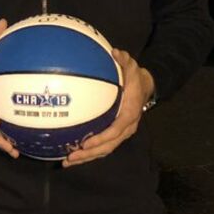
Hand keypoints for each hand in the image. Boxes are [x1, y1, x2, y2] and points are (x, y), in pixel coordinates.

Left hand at [63, 49, 154, 167]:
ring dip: (87, 157)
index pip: (115, 130)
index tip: (85, 143)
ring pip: (104, 150)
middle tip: (70, 157)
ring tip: (67, 162)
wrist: (145, 88)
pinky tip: (73, 154)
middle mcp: (127, 127)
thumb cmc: (135, 78)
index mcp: (129, 114)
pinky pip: (103, 146)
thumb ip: (125, 60)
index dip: (100, 138)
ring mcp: (122, 133)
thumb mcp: (133, 66)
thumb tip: (116, 52)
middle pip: (108, 146)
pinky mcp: (116, 134)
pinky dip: (89, 152)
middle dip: (89, 154)